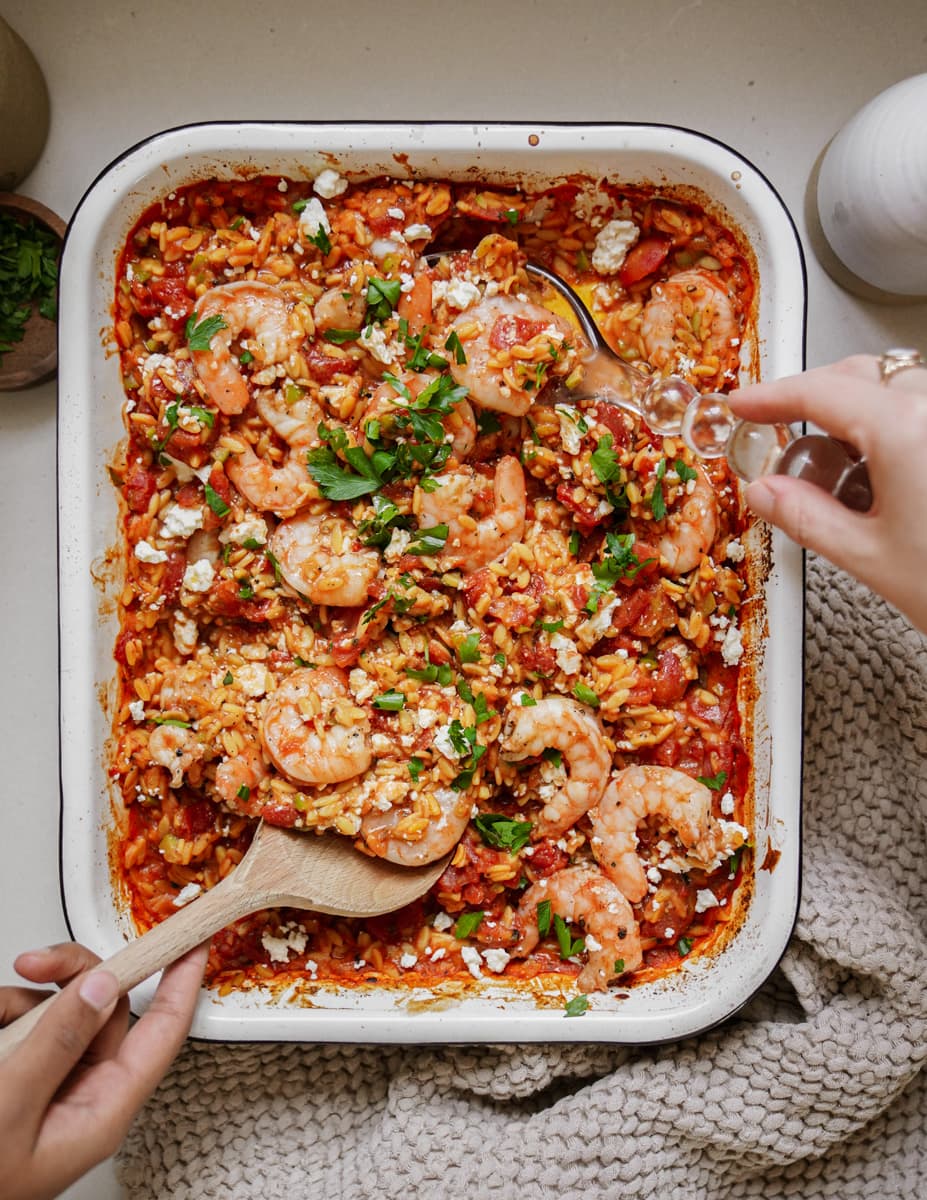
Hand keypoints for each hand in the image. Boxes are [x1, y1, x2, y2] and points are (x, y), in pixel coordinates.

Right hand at [0, 940, 207, 1199]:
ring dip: (23, 1001)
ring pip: (60, 1011)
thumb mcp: (13, 1106)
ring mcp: (49, 1085)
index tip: (194, 939)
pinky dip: (4, 1015)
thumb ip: (58, 1042)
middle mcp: (82, 1094)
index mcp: (102, 1111)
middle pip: (106, 1008)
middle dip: (77, 975)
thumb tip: (102, 986)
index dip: (182, 983)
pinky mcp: (17, 1079)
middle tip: (36, 962)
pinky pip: (24, 1027)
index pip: (162, 1034)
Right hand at [727, 354, 926, 633]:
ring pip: (901, 386)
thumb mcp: (868, 557)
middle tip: (781, 430)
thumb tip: (767, 491)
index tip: (745, 405)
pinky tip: (887, 472)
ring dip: (860, 411)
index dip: (772, 395)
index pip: (821, 391)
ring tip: (840, 466)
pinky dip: (896, 426)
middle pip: (863, 373)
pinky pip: (925, 411)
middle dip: (815, 396)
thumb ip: (804, 515)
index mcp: (907, 431)